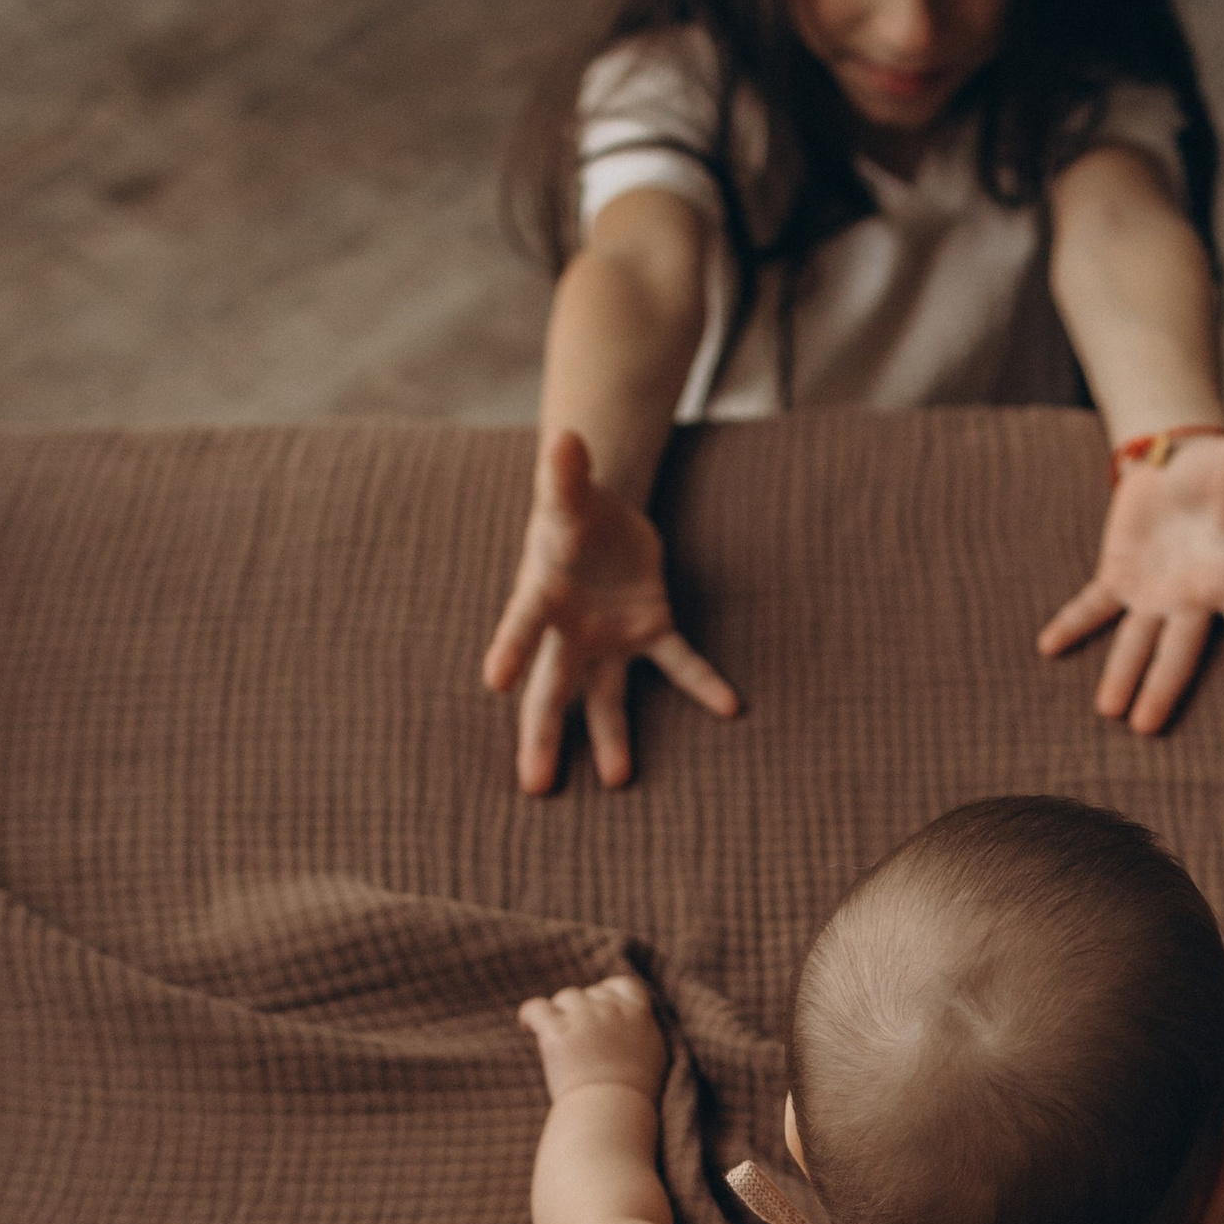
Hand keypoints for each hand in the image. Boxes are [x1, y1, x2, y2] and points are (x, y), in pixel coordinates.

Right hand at [483, 429, 739, 796]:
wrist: (598, 514)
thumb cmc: (571, 509)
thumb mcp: (568, 490)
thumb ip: (564, 473)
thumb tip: (564, 437)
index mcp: (540, 595)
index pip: (521, 625)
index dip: (508, 648)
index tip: (493, 681)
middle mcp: (569, 631)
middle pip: (551, 691)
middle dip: (543, 737)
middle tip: (535, 786)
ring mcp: (608, 640)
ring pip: (605, 700)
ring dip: (612, 739)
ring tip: (620, 780)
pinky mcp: (649, 632)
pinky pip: (677, 663)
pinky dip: (702, 683)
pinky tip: (730, 705)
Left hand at [518, 969, 665, 1103]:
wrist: (613, 1112)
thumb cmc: (632, 1095)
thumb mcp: (651, 1055)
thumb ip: (640, 1031)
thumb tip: (628, 1024)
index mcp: (638, 1014)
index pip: (623, 985)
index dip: (607, 992)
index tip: (598, 1007)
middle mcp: (611, 1009)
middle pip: (589, 993)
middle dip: (582, 1010)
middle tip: (576, 1036)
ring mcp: (584, 1017)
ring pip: (565, 997)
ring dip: (560, 1013)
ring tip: (557, 1038)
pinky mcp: (558, 1031)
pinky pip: (535, 1008)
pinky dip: (529, 1015)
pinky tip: (526, 1027)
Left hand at [1036, 390, 1223, 734]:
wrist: (1181, 470)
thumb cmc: (1219, 474)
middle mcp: (1193, 598)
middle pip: (1178, 650)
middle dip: (1162, 687)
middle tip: (1146, 726)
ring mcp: (1154, 596)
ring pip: (1136, 643)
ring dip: (1121, 675)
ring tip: (1110, 713)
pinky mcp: (1120, 581)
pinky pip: (1093, 607)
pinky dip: (1072, 624)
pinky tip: (1048, 647)